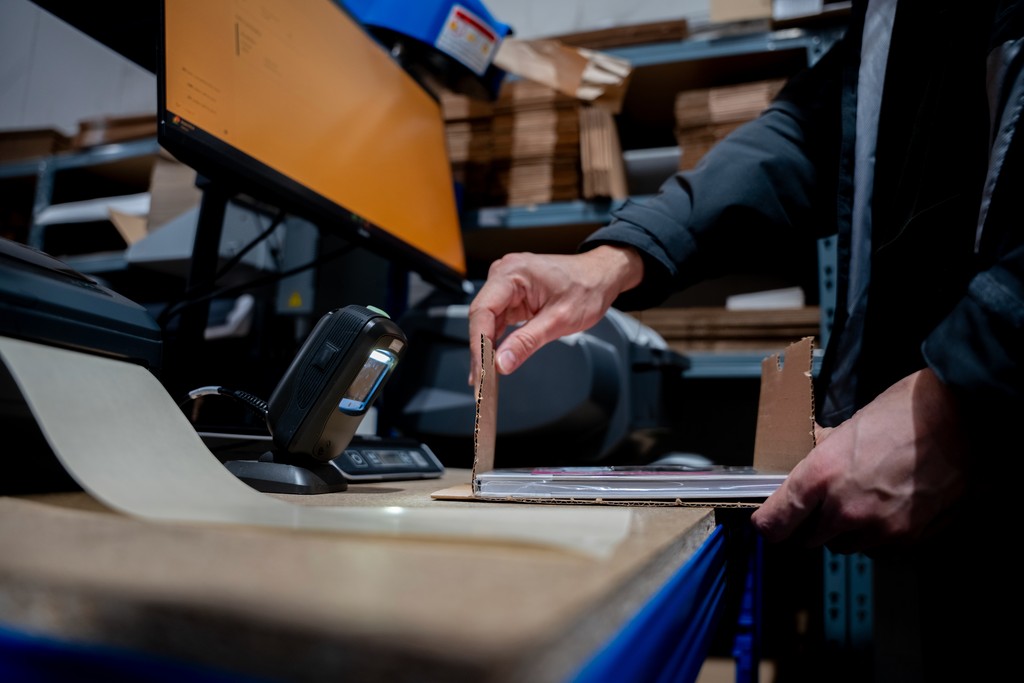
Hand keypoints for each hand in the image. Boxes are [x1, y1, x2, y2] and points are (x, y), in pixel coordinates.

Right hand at [467, 245, 642, 382]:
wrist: (601, 276)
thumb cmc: (587, 287)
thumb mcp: (559, 320)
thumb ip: (527, 342)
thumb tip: (502, 363)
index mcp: (512, 273)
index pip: (483, 311)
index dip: (478, 344)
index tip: (480, 371)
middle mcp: (504, 275)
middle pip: (481, 317)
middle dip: (480, 351)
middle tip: (481, 383)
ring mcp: (506, 285)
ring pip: (486, 322)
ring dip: (486, 350)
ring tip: (486, 379)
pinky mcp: (511, 297)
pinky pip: (497, 321)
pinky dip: (496, 342)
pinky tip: (494, 361)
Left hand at [750, 368, 968, 554]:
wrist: (964, 419)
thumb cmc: (905, 414)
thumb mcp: (847, 426)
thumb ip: (820, 452)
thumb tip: (804, 460)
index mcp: (821, 476)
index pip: (775, 522)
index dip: (770, 523)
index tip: (770, 520)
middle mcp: (845, 509)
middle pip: (809, 540)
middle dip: (814, 524)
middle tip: (829, 500)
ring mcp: (879, 529)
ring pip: (846, 546)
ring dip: (848, 531)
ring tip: (868, 497)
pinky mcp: (909, 539)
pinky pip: (880, 549)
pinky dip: (880, 536)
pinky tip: (892, 507)